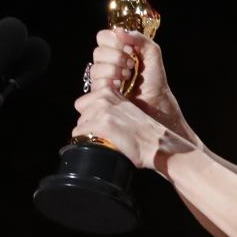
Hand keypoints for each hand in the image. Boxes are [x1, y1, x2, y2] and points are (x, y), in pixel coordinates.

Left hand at [73, 84, 196, 170]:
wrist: (157, 143)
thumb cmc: (144, 131)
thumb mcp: (128, 109)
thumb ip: (111, 106)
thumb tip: (93, 114)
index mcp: (111, 92)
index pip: (84, 102)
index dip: (90, 113)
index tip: (101, 121)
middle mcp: (105, 99)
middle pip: (81, 113)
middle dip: (89, 123)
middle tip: (104, 132)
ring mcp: (103, 112)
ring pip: (80, 124)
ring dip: (88, 133)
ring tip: (105, 138)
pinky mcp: (102, 126)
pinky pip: (79, 134)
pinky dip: (85, 141)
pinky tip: (100, 143)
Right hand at [87, 29, 200, 147]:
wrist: (156, 104)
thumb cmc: (155, 81)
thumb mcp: (152, 53)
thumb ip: (139, 38)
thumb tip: (119, 31)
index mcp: (118, 51)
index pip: (103, 37)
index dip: (113, 41)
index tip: (128, 49)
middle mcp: (108, 64)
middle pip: (98, 52)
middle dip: (116, 58)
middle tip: (130, 66)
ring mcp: (102, 80)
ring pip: (95, 68)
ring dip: (114, 71)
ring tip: (127, 78)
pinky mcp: (99, 95)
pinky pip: (95, 84)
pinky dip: (109, 83)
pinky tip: (120, 88)